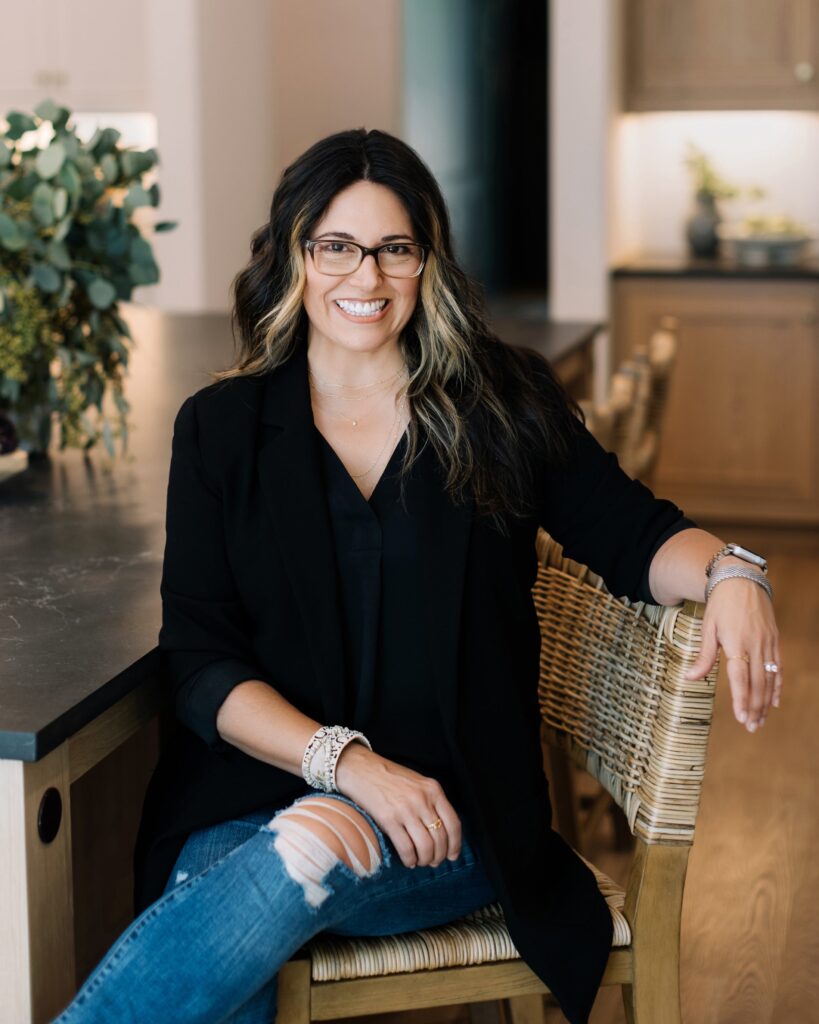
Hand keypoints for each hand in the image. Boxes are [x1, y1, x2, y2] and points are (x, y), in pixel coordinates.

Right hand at [334, 742, 461, 867]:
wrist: (361, 769)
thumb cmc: (389, 777)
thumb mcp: (417, 783)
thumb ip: (430, 802)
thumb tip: (440, 831)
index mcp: (433, 790)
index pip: (453, 823)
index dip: (455, 844)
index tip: (452, 856)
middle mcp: (423, 800)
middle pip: (440, 838)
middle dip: (439, 856)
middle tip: (433, 862)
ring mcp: (406, 809)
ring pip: (426, 846)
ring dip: (425, 860)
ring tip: (420, 862)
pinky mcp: (389, 819)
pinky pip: (406, 848)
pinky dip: (409, 859)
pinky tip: (408, 861)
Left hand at [684, 575, 782, 731]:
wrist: (741, 580)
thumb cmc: (720, 604)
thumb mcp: (707, 627)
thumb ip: (704, 655)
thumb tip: (690, 678)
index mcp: (736, 642)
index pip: (740, 677)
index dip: (742, 699)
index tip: (741, 718)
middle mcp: (756, 644)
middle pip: (758, 682)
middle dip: (755, 707)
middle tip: (751, 727)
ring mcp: (768, 642)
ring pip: (770, 677)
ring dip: (765, 701)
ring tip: (760, 720)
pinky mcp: (774, 640)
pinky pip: (778, 667)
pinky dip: (777, 685)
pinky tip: (774, 701)